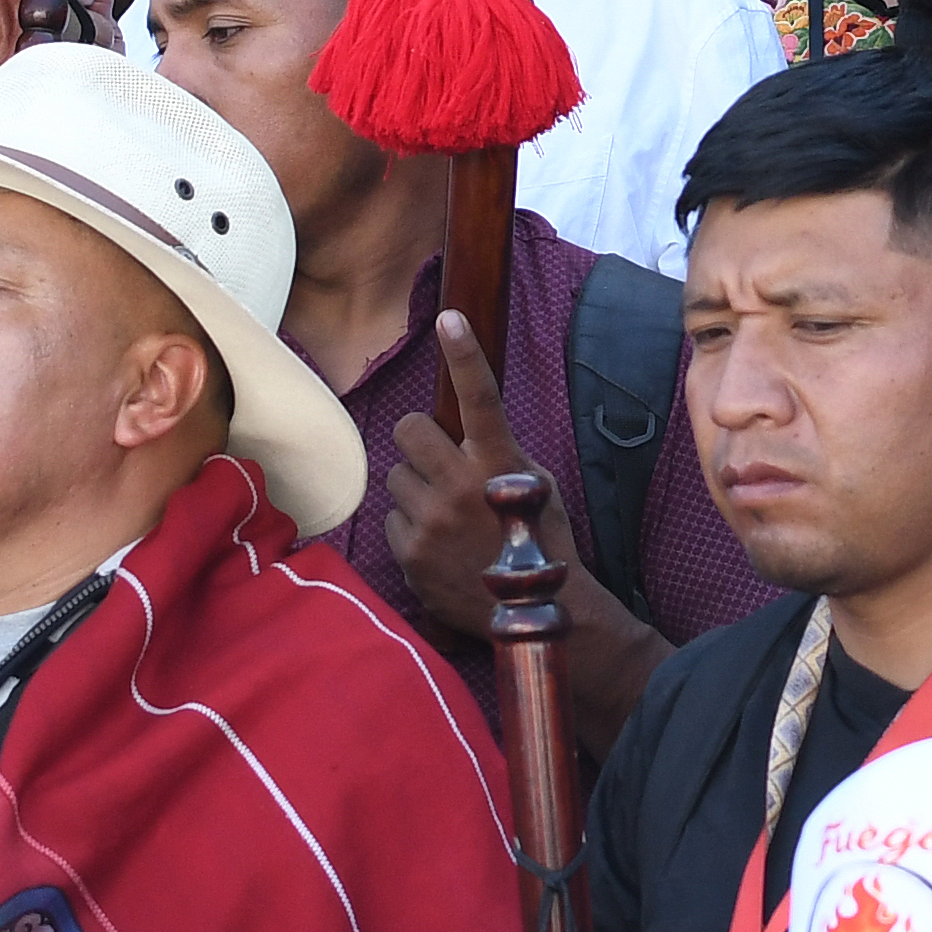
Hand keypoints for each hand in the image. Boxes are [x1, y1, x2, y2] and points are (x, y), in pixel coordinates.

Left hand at [384, 312, 581, 644]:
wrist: (534, 613)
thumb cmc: (540, 541)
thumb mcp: (539, 486)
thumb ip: (500, 452)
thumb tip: (463, 426)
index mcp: (501, 462)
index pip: (481, 397)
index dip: (465, 354)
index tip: (450, 318)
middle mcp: (462, 486)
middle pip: (409, 428)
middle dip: (420, 441)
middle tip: (438, 462)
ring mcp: (431, 521)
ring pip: (396, 476)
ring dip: (414, 489)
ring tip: (445, 517)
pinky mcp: (409, 554)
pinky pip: (391, 520)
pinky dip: (409, 528)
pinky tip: (438, 547)